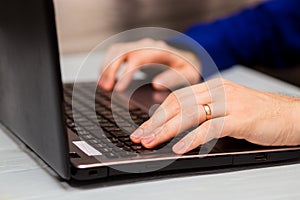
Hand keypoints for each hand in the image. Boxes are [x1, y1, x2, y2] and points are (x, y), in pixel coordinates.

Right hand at [98, 38, 200, 90]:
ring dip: (106, 66)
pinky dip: (108, 64)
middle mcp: (147, 45)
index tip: (118, 89)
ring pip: (116, 50)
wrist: (186, 57)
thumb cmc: (187, 68)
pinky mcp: (133, 50)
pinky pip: (116, 53)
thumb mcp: (187, 75)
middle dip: (111, 69)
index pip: (138, 58)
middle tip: (105, 88)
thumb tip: (157, 85)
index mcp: (160, 51)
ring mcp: (139, 46)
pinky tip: (105, 78)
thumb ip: (173, 78)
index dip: (126, 73)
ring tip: (103, 85)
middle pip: (122, 51)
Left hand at [130, 78, 299, 153]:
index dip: (158, 113)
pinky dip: (191, 139)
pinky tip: (179, 148)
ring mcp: (229, 103)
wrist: (291, 115)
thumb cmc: (259, 113)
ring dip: (166, 130)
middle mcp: (218, 91)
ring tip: (151, 142)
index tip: (145, 127)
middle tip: (140, 136)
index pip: (178, 98)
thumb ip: (206, 112)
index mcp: (213, 87)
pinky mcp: (240, 118)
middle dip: (155, 122)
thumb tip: (179, 126)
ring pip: (189, 114)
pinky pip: (209, 128)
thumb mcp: (227, 107)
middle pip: (178, 105)